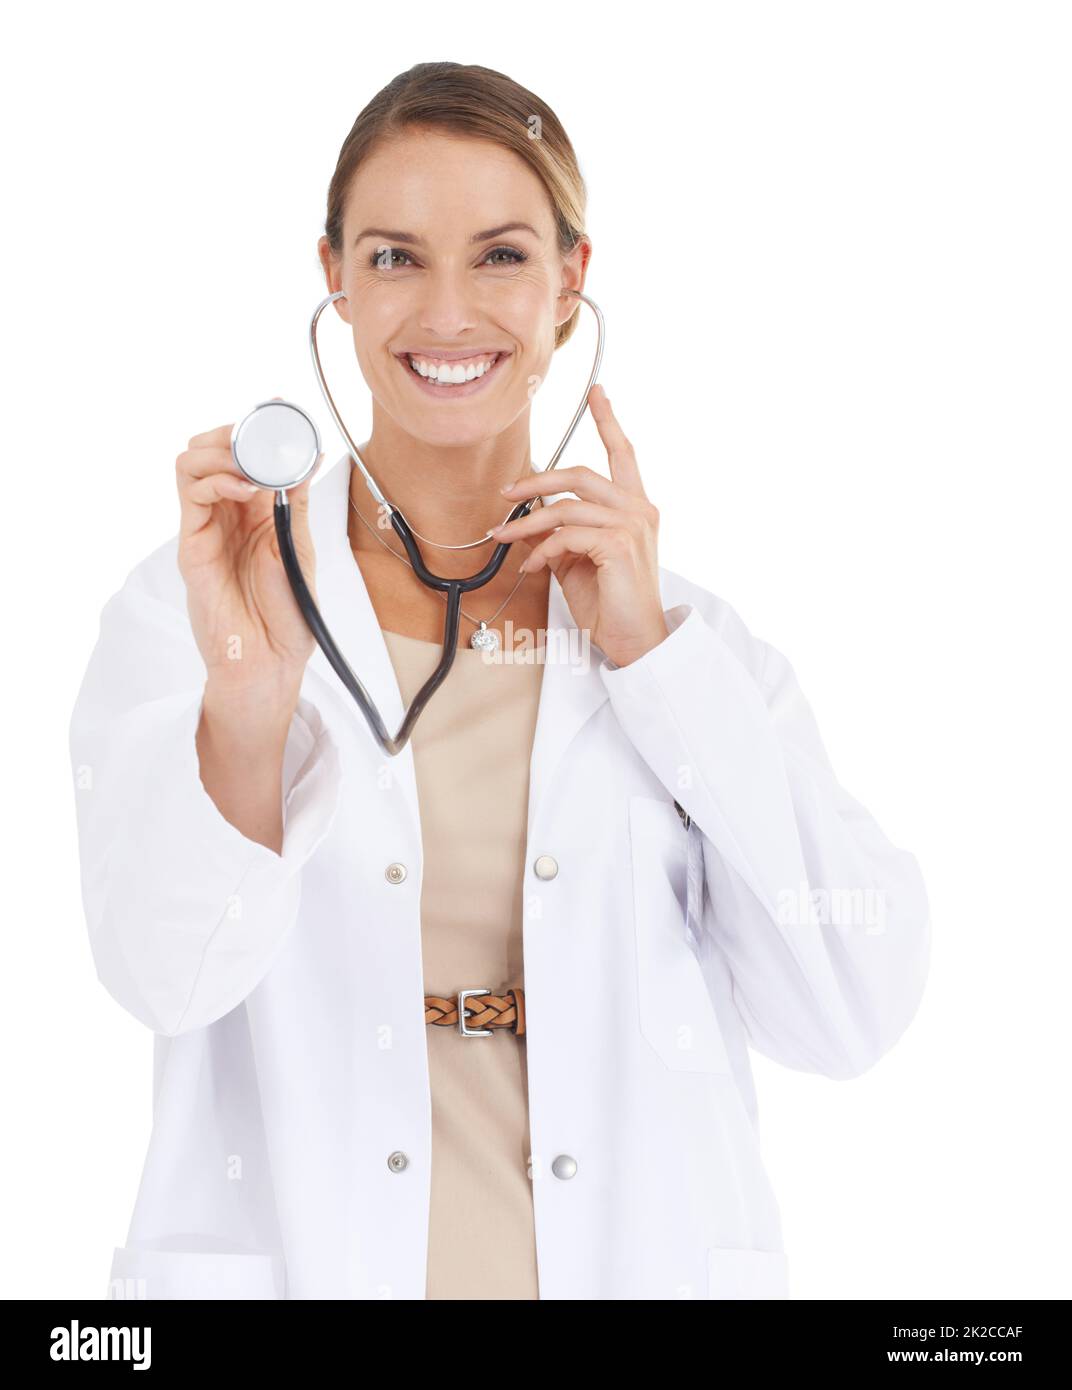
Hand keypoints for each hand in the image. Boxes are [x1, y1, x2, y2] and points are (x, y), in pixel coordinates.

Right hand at [176, 402, 321, 712]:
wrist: (271, 662)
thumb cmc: (287, 615)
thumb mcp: (300, 547)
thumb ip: (297, 502)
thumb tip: (307, 455)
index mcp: (256, 511)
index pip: (245, 453)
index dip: (259, 426)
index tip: (282, 406)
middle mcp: (227, 514)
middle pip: (210, 449)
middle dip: (234, 431)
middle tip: (261, 434)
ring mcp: (206, 528)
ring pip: (190, 463)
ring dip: (220, 450)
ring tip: (250, 463)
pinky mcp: (192, 546)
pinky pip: (190, 496)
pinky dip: (216, 479)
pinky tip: (244, 488)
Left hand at [490, 384, 669, 666]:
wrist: (635, 640)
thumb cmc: (610, 604)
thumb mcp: (579, 562)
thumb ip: (561, 534)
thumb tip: (527, 520)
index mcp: (636, 508)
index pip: (623, 454)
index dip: (608, 420)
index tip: (597, 392)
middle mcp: (639, 510)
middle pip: (580, 474)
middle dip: (537, 480)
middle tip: (507, 492)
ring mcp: (632, 526)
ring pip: (566, 506)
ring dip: (527, 522)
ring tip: (505, 536)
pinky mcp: (619, 545)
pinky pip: (566, 535)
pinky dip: (541, 550)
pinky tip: (533, 566)